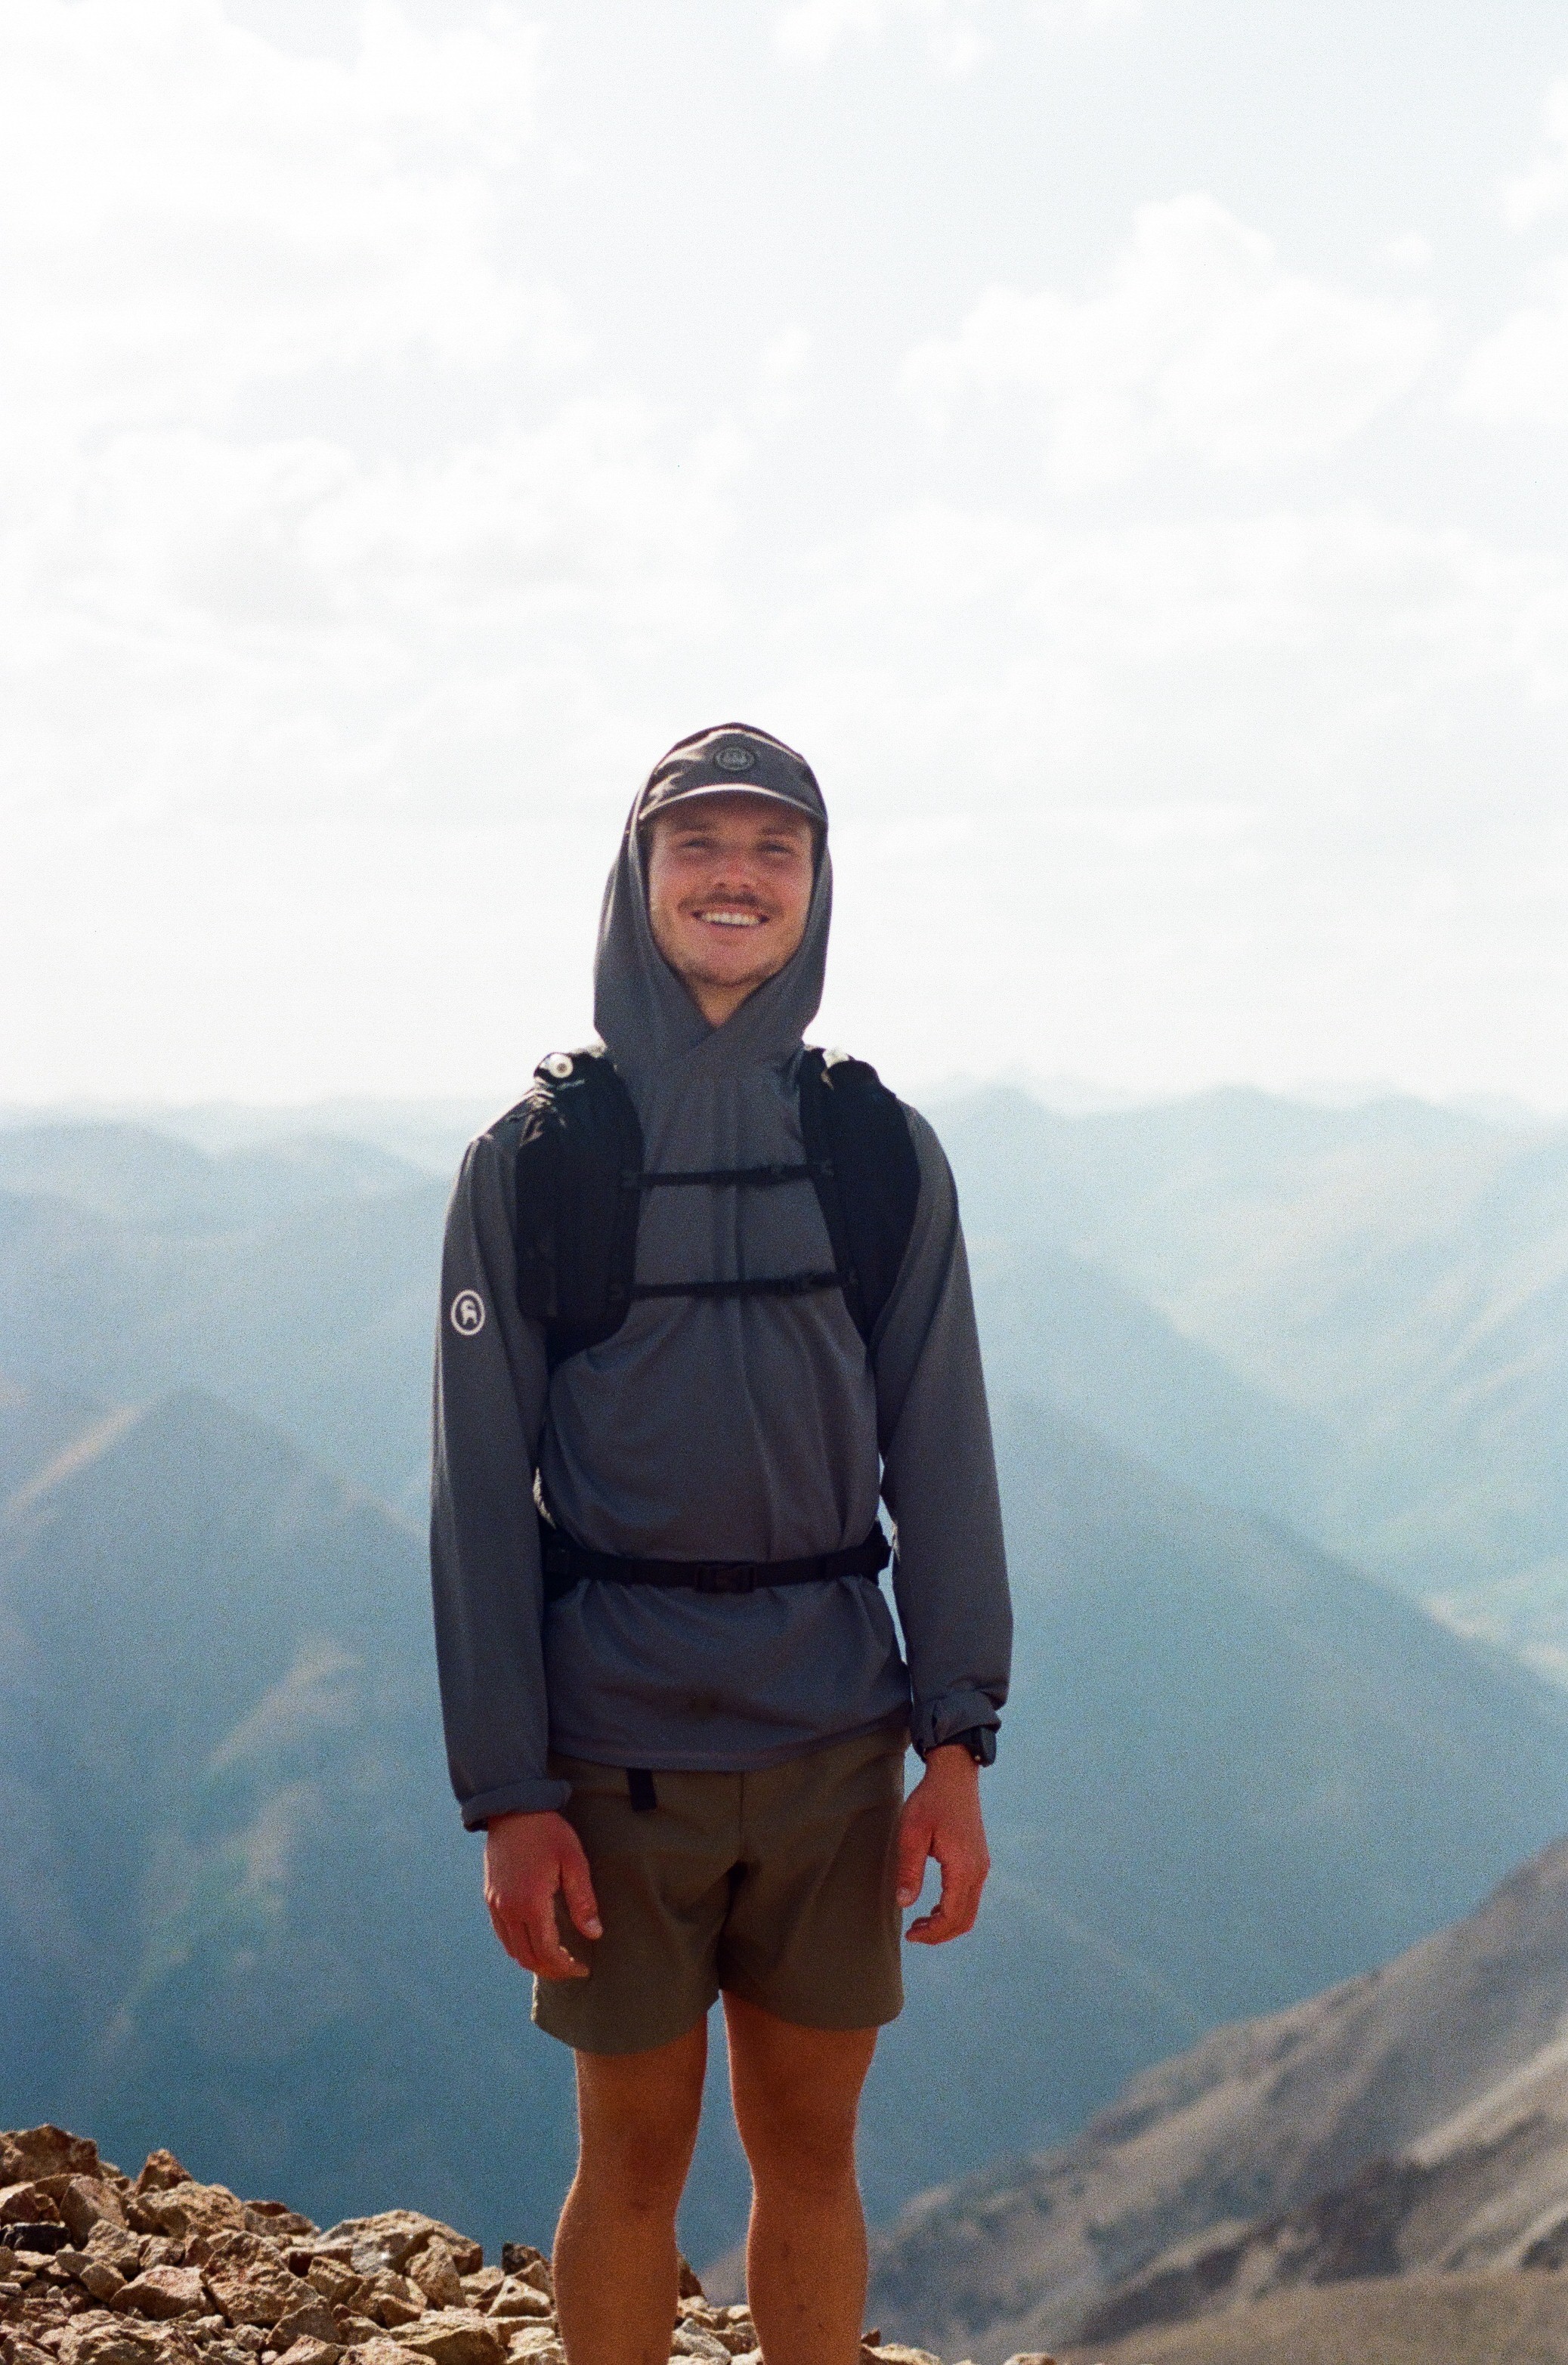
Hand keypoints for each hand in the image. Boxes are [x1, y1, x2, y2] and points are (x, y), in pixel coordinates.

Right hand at [484, 1810, 601, 1979]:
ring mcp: (496, 1904)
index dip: (566, 1967)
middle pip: (528, 1957)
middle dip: (551, 1970)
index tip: (583, 1969)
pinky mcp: (490, 1897)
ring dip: (534, 1961)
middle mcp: (509, 1909)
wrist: (513, 1809)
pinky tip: (534, 1941)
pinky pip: (501, 1934)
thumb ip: (583, 1901)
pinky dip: (518, 1947)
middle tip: (571, 1969)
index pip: (547, 1952)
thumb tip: (594, 1934)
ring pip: (512, 1950)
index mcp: (531, 1903)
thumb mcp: (574, 1862)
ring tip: (556, 1960)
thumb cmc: (548, 1832)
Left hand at [895, 1743, 990, 1944]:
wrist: (955, 1775)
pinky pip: (970, 1897)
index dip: (932, 1932)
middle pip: (964, 1920)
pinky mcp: (979, 1860)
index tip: (910, 1935)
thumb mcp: (912, 1833)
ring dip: (947, 1923)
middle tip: (914, 1934)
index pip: (951, 1916)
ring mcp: (981, 1866)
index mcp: (963, 1867)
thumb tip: (904, 1903)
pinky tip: (934, 1906)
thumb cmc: (931, 1801)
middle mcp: (978, 1871)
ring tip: (921, 1923)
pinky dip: (954, 1910)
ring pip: (970, 1911)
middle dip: (940, 1934)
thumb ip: (909, 1870)